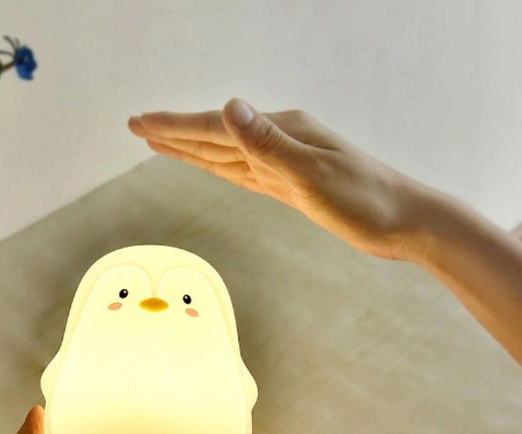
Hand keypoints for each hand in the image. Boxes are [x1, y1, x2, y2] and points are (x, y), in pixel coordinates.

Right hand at [128, 97, 421, 260]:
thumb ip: (269, 142)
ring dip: (192, 147)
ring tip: (163, 141)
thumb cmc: (365, 199)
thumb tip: (230, 106)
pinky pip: (243, 171)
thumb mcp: (314, 172)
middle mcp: (278, 141)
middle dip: (174, 132)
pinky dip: (221, 165)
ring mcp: (283, 162)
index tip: (140, 122)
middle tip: (138, 125)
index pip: (215, 127)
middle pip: (214, 135)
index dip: (175, 127)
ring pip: (226, 153)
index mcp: (280, 133)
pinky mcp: (289, 183)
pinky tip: (213, 162)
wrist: (402, 220)